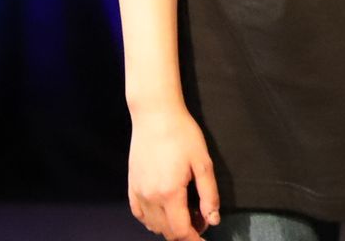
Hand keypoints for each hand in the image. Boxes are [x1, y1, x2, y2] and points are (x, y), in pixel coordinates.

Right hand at [128, 103, 219, 239]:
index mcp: (169, 194)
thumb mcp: (203, 163)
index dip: (194, 238)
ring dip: (169, 227)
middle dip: (185, 232)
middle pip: (166, 231)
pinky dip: (152, 220)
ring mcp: (138, 193)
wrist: (155, 115)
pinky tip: (164, 210)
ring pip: (153, 226)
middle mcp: (150, 198)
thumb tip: (213, 219)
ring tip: (186, 213)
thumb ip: (209, 194)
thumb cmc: (182, 134)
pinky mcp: (131, 186)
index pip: (180, 231)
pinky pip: (140, 214)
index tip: (205, 236)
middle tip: (201, 219)